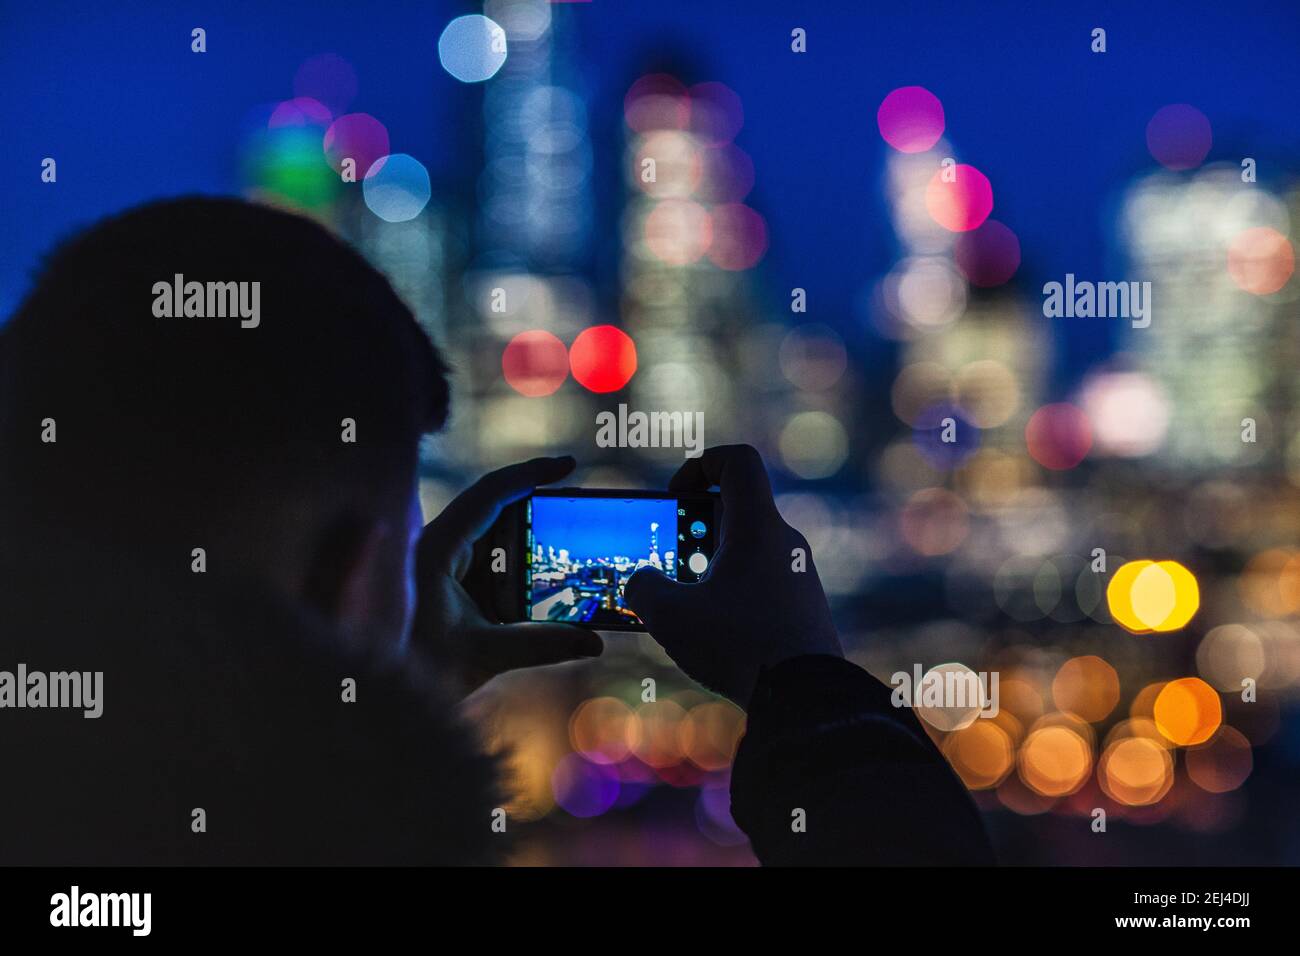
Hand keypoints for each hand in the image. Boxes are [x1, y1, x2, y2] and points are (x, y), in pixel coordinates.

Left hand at [411, 456, 602, 697]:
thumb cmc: (416, 668)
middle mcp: (433, 545)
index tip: (567, 465)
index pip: (489, 494)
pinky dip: (512, 565)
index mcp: (435, 548)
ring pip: (490, 536)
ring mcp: (437, 561)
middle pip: (493, 510)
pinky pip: (484, 559)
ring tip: (564, 554)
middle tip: (577, 514)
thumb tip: (593, 641)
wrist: (379, 696)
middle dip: (536, 511)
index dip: (530, 475)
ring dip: (526, 544)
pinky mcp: (442, 579)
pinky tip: (537, 583)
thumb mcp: (484, 653)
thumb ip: (542, 644)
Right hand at [625, 445, 842, 705]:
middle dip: (693, 529)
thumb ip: (643, 588)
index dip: (701, 463)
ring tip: (684, 602)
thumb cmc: (740, 646)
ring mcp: (799, 575)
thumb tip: (641, 583)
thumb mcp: (671, 616)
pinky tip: (713, 630)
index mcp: (757, 526)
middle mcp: (785, 542)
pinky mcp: (804, 608)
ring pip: (747, 550)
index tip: (676, 495)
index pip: (737, 461)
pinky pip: (762, 582)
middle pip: (736, 510)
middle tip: (668, 559)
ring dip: (711, 565)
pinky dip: (732, 592)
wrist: (808, 700)